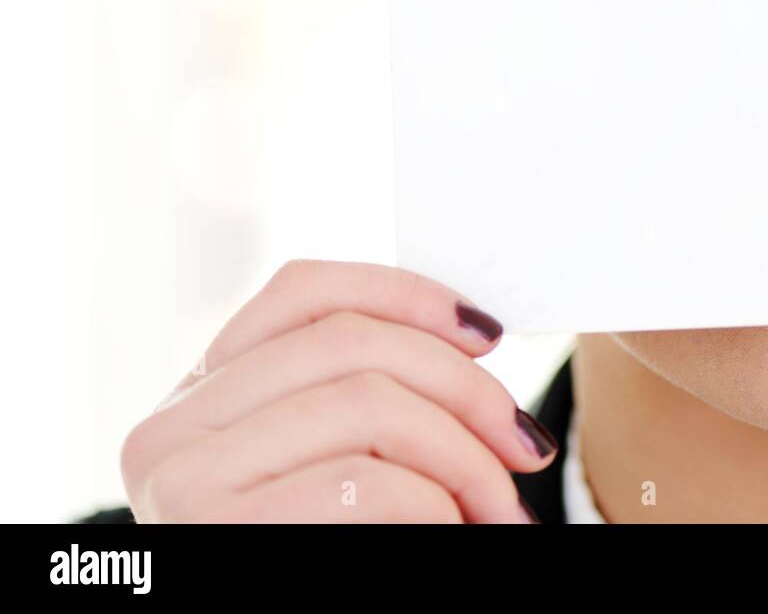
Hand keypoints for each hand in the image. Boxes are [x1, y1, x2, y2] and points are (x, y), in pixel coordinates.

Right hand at [119, 259, 555, 521]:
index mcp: (201, 393)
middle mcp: (173, 425)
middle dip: (464, 388)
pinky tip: (454, 528)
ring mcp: (182, 478)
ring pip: (368, 402)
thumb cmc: (323, 548)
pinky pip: (362, 483)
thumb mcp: (329, 459)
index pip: (304, 290)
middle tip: (523, 444)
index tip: (487, 331)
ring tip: (500, 507)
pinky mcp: (213, 530)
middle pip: (352, 342)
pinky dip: (435, 504)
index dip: (406, 295)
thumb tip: (473, 335)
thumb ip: (365, 390)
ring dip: (464, 456)